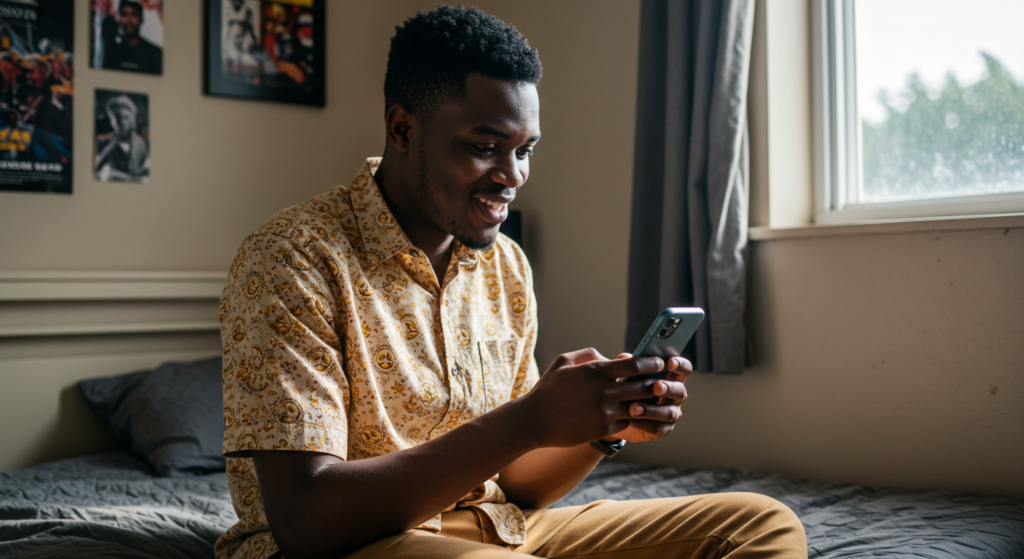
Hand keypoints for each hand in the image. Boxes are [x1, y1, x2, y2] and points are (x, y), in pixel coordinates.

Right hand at [511, 348, 665, 448]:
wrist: (534, 421)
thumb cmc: (548, 389)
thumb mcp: (563, 362)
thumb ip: (589, 354)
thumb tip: (610, 357)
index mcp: (595, 371)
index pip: (635, 365)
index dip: (651, 363)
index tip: (659, 363)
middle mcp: (603, 390)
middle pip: (643, 386)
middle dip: (655, 383)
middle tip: (661, 381)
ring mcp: (605, 411)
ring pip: (638, 406)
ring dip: (646, 402)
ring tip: (652, 399)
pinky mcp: (604, 428)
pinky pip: (627, 421)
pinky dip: (630, 417)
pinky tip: (629, 414)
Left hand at [609, 353, 691, 442]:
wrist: (614, 413)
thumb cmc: (625, 386)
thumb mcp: (624, 373)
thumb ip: (626, 364)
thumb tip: (626, 357)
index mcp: (671, 376)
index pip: (683, 368)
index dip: (680, 365)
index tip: (670, 362)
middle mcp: (675, 394)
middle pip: (680, 391)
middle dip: (668, 388)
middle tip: (656, 386)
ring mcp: (671, 412)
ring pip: (668, 412)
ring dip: (651, 410)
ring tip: (633, 408)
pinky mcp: (663, 428)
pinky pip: (658, 428)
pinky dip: (644, 424)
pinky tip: (630, 420)